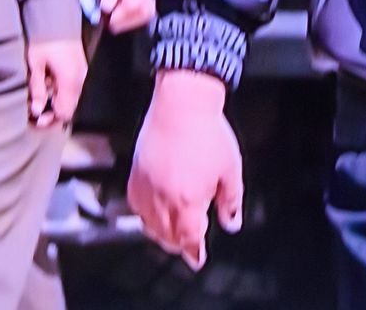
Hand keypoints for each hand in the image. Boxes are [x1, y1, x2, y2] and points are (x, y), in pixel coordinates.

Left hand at [25, 37, 87, 128]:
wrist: (57, 18)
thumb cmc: (44, 40)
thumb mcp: (35, 66)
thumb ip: (37, 89)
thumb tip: (37, 110)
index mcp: (70, 81)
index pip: (65, 112)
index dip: (50, 120)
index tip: (36, 121)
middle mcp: (80, 79)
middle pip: (70, 108)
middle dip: (53, 114)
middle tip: (35, 114)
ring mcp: (82, 73)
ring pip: (71, 99)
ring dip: (56, 104)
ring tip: (38, 101)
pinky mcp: (80, 68)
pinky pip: (72, 88)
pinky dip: (60, 93)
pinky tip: (48, 89)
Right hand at [129, 71, 243, 270]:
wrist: (181, 105)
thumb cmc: (208, 133)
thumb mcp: (230, 170)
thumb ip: (231, 201)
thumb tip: (231, 223)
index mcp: (188, 201)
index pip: (189, 239)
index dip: (194, 253)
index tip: (197, 260)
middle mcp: (162, 200)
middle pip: (167, 237)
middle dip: (179, 244)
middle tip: (189, 246)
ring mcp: (145, 188)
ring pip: (149, 226)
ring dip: (161, 234)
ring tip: (173, 233)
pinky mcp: (134, 176)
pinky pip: (136, 207)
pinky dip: (145, 216)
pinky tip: (154, 213)